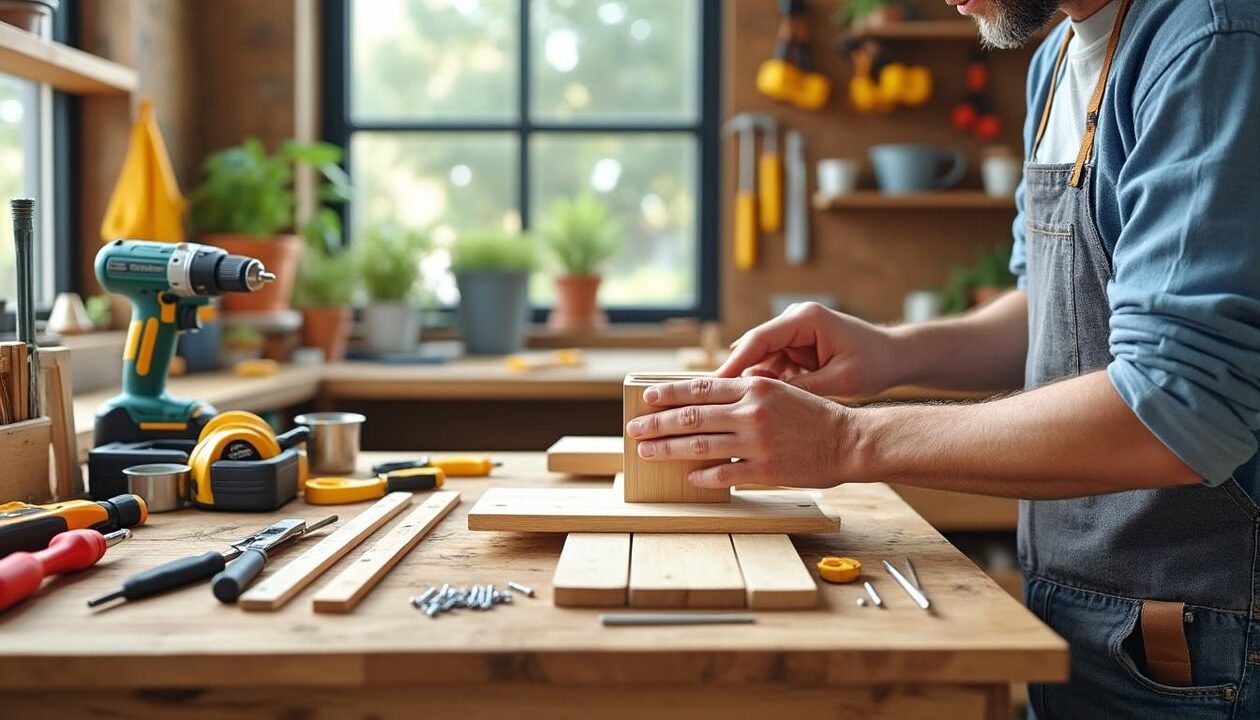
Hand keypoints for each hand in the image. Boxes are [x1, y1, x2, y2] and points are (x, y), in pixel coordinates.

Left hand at [625, 376, 857, 489]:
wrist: (849, 440)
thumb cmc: (814, 416)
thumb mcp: (778, 392)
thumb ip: (743, 395)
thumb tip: (705, 403)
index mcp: (753, 388)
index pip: (699, 388)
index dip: (668, 394)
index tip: (646, 398)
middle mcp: (751, 411)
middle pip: (690, 417)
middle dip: (656, 423)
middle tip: (634, 429)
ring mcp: (756, 442)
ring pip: (698, 445)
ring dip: (667, 449)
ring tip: (647, 452)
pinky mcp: (764, 470)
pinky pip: (722, 474)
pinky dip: (702, 476)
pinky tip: (688, 477)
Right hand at [717, 302, 902, 398]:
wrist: (896, 357)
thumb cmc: (874, 363)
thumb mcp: (841, 380)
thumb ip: (803, 388)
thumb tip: (765, 401)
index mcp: (806, 319)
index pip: (759, 339)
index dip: (734, 363)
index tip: (714, 384)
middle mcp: (795, 322)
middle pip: (754, 349)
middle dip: (736, 376)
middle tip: (713, 402)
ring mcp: (794, 335)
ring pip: (760, 361)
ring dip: (752, 385)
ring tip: (735, 410)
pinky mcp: (796, 349)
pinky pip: (773, 368)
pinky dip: (767, 387)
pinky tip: (757, 408)